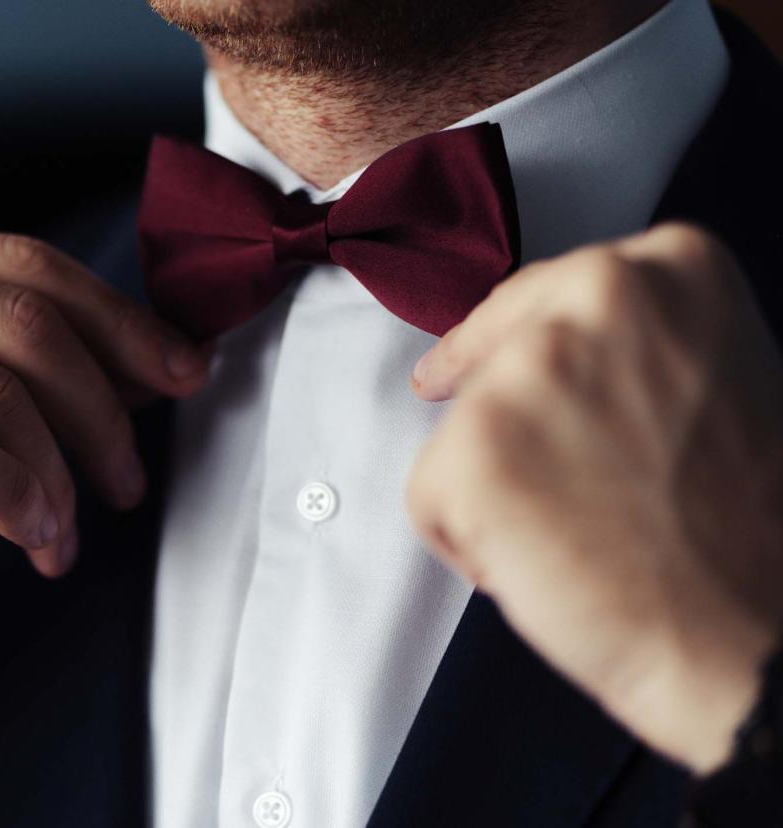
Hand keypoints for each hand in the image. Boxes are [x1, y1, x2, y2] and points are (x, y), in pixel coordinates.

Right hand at [0, 216, 208, 665]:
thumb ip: (44, 372)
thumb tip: (166, 355)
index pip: (27, 266)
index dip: (121, 321)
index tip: (187, 373)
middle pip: (21, 319)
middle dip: (100, 408)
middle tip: (127, 481)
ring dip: (55, 474)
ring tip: (63, 534)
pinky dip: (8, 494)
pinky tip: (28, 534)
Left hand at [406, 223, 782, 773]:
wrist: (757, 638)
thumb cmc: (747, 534)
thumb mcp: (719, 383)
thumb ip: (633, 349)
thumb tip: (546, 362)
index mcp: (671, 267)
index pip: (545, 295)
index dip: (511, 342)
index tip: (480, 363)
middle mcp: (596, 296)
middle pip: (492, 355)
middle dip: (502, 416)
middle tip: (546, 479)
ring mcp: (527, 372)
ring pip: (459, 430)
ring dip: (495, 488)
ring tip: (579, 537)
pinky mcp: (471, 450)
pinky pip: (429, 496)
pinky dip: (465, 541)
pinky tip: (540, 566)